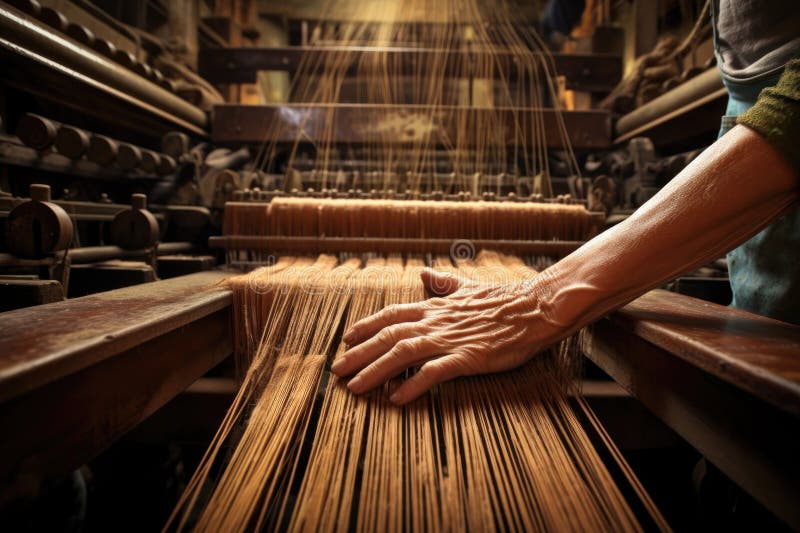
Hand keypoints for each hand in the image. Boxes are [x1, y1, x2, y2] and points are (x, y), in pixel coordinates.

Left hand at [331, 268, 566, 404]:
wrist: (534, 308)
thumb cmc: (503, 300)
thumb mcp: (468, 286)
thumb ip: (444, 283)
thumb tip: (425, 272)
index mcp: (435, 306)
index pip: (391, 314)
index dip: (366, 326)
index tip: (346, 338)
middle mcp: (435, 321)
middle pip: (387, 336)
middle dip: (359, 353)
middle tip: (336, 370)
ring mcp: (449, 339)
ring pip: (402, 353)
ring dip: (375, 370)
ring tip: (355, 387)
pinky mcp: (466, 357)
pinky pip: (433, 373)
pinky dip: (413, 385)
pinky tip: (397, 399)